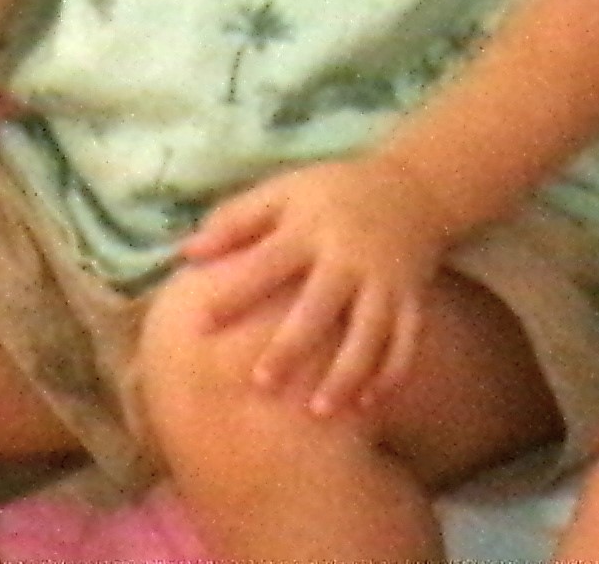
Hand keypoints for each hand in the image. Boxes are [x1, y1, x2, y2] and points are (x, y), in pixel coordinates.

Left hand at [173, 154, 451, 422]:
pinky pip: (406, 340)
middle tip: (261, 383)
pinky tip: (368, 405)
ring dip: (347, 372)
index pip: (269, 262)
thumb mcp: (284, 192)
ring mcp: (385, 280)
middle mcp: (349, 257)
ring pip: (370, 331)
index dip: (237, 292)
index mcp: (312, 228)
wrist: (412, 186)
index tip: (203, 324)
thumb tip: (186, 253)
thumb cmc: (331, 194)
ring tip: (320, 411)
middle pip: (321, 305)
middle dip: (294, 345)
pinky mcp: (411, 298)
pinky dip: (391, 372)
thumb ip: (236, 220)